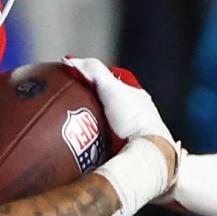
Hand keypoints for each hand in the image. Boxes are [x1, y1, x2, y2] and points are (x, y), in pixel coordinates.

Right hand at [60, 57, 177, 193]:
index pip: (113, 84)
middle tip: (69, 111)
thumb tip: (69, 60)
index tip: (76, 84)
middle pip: (109, 107)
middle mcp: (138, 116)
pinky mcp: (128, 155)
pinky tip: (79, 153)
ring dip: (90, 132)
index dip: (95, 82)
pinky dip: (92, 148)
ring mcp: (133, 137)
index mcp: (138, 98)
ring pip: (107, 129)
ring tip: (69, 135)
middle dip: (90, 108)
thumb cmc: (133, 119)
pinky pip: (105, 149)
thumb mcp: (110, 88)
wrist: (147, 153)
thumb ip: (92, 71)